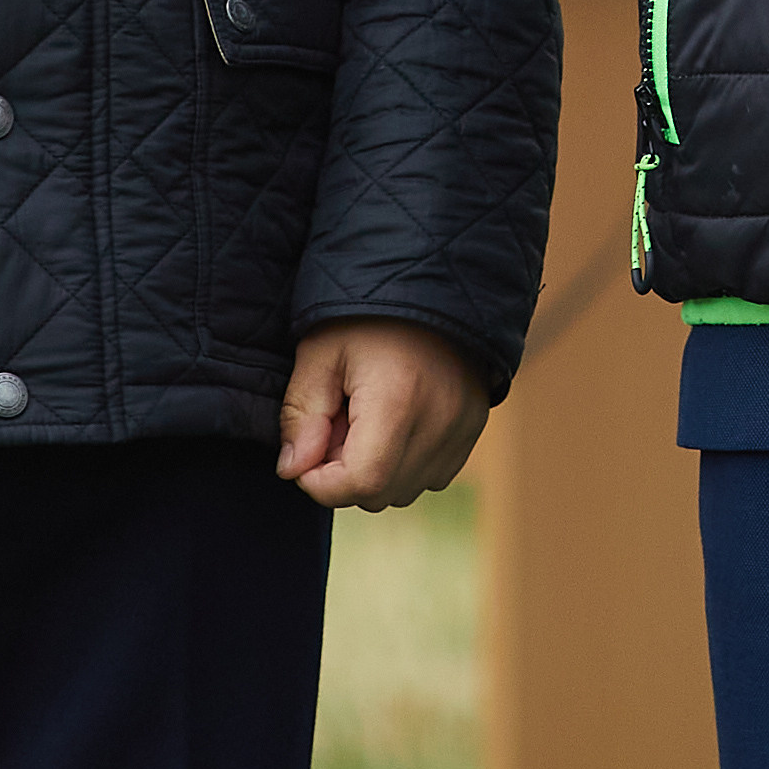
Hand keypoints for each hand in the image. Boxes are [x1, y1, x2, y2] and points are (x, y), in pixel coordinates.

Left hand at [276, 319, 486, 511]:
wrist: (429, 275)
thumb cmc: (366, 311)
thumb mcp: (320, 351)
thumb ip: (301, 415)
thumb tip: (293, 470)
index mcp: (398, 399)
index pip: (361, 483)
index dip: (322, 483)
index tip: (306, 453)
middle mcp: (440, 420)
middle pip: (381, 493)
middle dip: (346, 472)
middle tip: (336, 421)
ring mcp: (463, 426)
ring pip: (405, 490)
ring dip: (377, 470)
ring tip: (366, 417)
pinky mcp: (475, 425)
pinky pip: (432, 475)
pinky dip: (407, 463)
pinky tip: (395, 421)